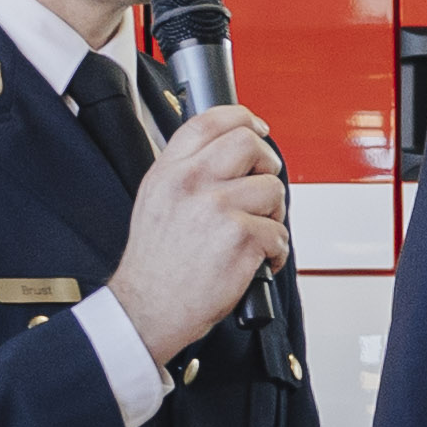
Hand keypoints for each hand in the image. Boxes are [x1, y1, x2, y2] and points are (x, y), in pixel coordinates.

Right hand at [107, 102, 288, 360]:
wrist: (147, 308)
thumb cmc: (155, 265)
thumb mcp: (156, 201)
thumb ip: (186, 173)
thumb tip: (228, 155)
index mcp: (169, 171)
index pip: (210, 121)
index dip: (242, 118)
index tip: (258, 129)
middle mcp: (191, 183)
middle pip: (249, 143)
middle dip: (267, 164)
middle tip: (263, 187)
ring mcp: (216, 208)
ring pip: (272, 189)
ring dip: (274, 215)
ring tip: (256, 234)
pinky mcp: (240, 238)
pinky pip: (279, 232)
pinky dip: (276, 251)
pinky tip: (258, 261)